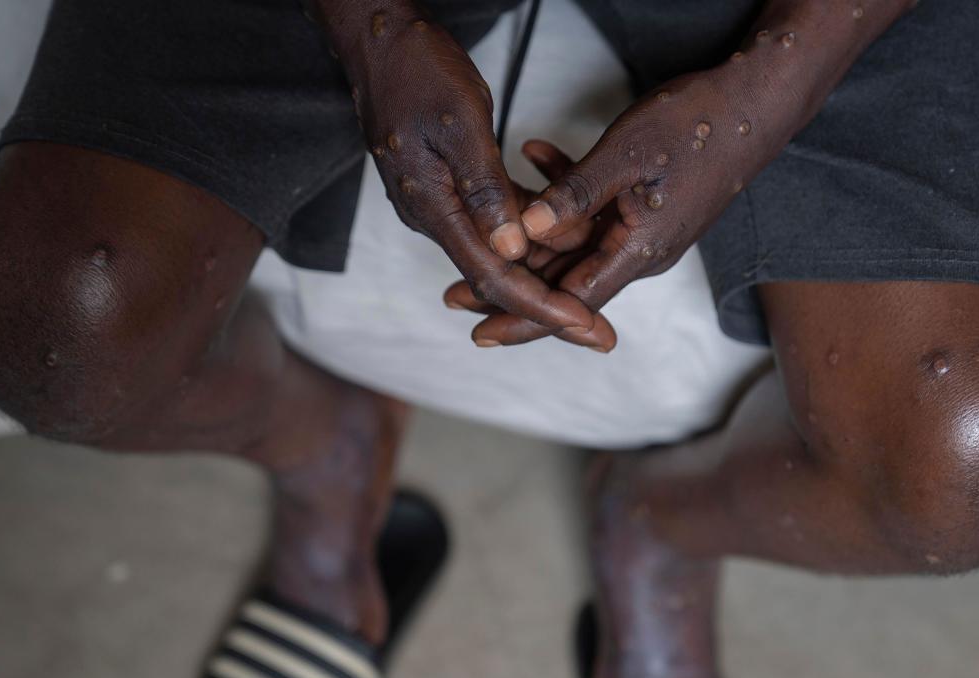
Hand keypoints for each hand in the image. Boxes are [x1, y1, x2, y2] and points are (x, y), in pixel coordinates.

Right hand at [333, 6, 594, 332]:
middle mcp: (434, 218)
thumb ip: (486, 190)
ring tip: (594, 293)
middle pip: (498, 279)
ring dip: (546, 270)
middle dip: (551, 306)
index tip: (584, 326)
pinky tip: (566, 237)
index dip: (542, 307)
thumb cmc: (417, 71)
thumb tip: (512, 249)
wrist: (379, 43)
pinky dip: (530, 233)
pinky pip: (494, 223)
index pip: (493, 277)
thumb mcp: (461, 124)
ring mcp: (440, 205)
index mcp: (433, 209)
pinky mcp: (450, 189)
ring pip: (500, 253)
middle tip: (600, 332)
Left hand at [453, 60, 793, 347]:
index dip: (524, 320)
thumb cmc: (698, 125)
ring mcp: (644, 230)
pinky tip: (534, 155)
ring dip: (530, 233)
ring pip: (575, 244)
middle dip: (512, 282)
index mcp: (638, 250)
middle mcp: (641, 252)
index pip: (571, 302)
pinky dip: (564, 189)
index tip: (481, 333)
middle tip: (455, 290)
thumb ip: (573, 195)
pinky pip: (595, 211)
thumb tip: (526, 230)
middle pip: (566, 280)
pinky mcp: (645, 207)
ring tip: (483, 229)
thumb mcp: (624, 156)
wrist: (756, 102)